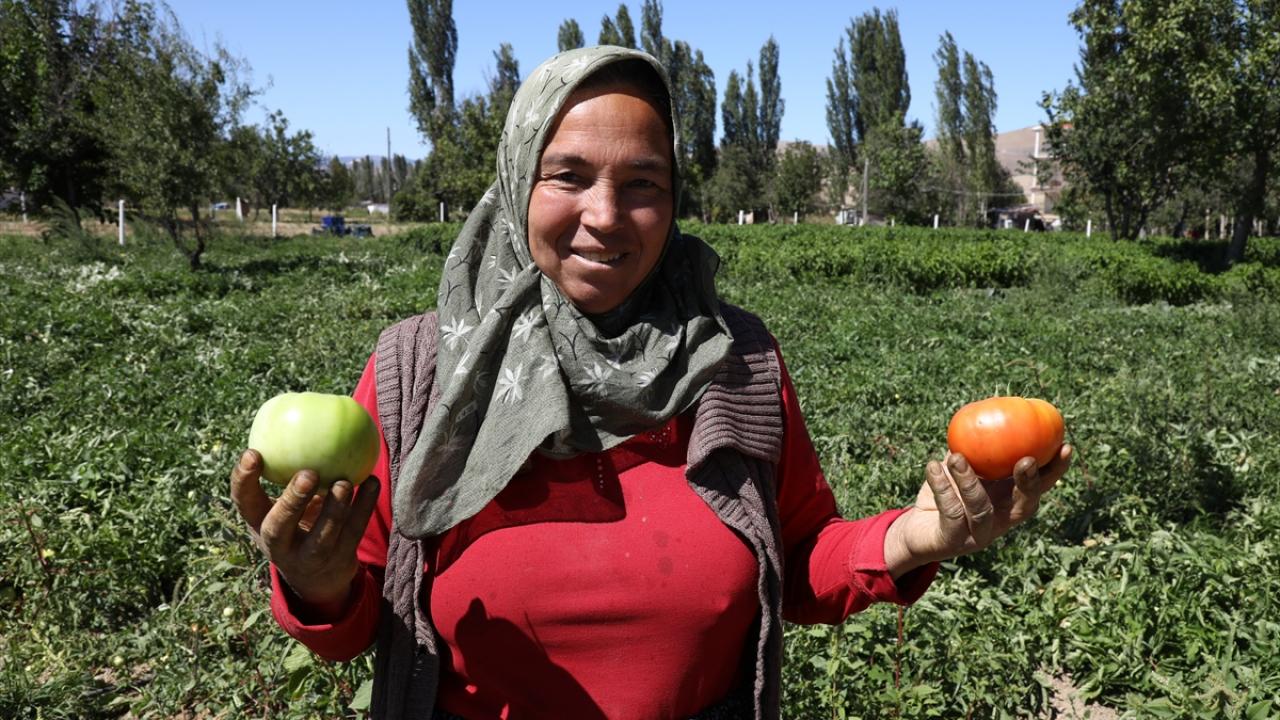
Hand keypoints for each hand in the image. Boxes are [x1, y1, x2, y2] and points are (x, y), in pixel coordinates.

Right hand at [230, 449, 379, 617]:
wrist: (318, 577)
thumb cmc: (299, 523)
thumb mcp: (286, 504)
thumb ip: (289, 473)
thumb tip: (304, 418)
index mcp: (260, 524)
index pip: (244, 503)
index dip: (243, 480)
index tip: (253, 453)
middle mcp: (278, 546)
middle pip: (279, 527)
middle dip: (292, 501)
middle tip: (308, 473)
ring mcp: (309, 558)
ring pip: (322, 536)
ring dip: (335, 508)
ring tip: (345, 482)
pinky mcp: (338, 562)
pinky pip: (354, 533)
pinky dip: (365, 507)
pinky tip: (373, 483)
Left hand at [884, 445, 1072, 577]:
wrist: (913, 530)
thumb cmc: (943, 492)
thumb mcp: (960, 467)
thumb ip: (975, 446)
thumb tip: (987, 407)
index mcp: (1008, 501)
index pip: (1039, 487)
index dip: (1055, 470)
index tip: (1065, 446)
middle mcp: (1000, 522)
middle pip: (1025, 505)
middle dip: (1029, 483)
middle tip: (1025, 459)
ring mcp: (977, 536)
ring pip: (982, 510)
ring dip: (970, 482)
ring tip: (956, 457)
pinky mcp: (952, 543)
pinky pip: (951, 513)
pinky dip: (942, 487)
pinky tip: (933, 465)